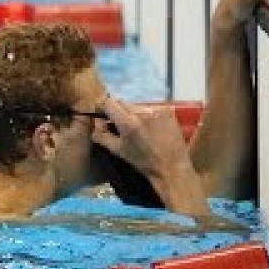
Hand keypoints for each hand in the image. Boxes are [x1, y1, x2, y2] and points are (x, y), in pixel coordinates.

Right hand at [92, 98, 207, 215]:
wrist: (172, 167)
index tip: (103, 114)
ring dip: (133, 112)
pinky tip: (151, 126)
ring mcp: (157, 110)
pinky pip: (151, 107)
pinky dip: (147, 114)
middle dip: (118, 110)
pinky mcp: (168, 111)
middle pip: (122, 102)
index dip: (103, 107)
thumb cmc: (143, 161)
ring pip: (136, 105)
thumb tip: (96, 121)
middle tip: (120, 123)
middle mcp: (142, 112)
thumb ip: (101, 135)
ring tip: (138, 127)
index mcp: (128, 122)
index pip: (109, 102)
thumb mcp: (118, 151)